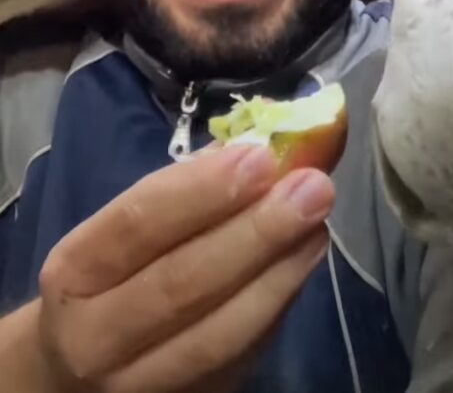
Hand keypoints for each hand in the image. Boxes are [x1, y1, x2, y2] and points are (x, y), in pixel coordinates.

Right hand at [11, 144, 333, 391]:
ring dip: (279, 275)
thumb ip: (188, 187)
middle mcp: (94, 337)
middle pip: (180, 285)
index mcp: (74, 272)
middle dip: (255, 232)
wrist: (80, 362)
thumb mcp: (126, 226)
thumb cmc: (115, 271)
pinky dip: (277, 308)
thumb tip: (265, 144)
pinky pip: (238, 358)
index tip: (261, 158)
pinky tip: (303, 263)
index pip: (137, 225)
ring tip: (318, 226)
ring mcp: (137, 384)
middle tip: (313, 189)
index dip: (201, 191)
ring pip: (217, 335)